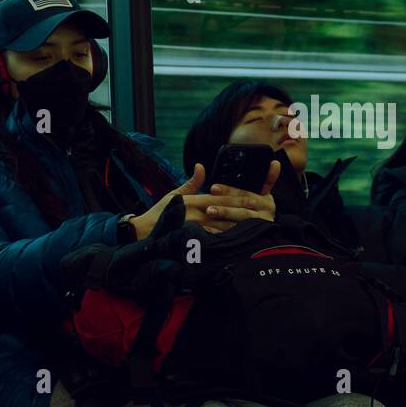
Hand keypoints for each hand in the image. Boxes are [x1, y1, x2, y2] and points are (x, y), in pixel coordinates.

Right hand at [130, 161, 279, 238]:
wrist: (145, 232)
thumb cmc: (160, 213)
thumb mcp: (174, 194)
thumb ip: (191, 182)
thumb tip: (201, 167)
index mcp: (193, 200)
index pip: (219, 197)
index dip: (237, 196)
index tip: (252, 198)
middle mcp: (195, 213)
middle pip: (224, 211)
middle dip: (243, 211)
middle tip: (260, 211)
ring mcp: (194, 227)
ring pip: (221, 225)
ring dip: (239, 225)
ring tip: (256, 226)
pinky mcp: (192, 239)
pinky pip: (212, 239)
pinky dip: (226, 239)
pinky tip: (238, 240)